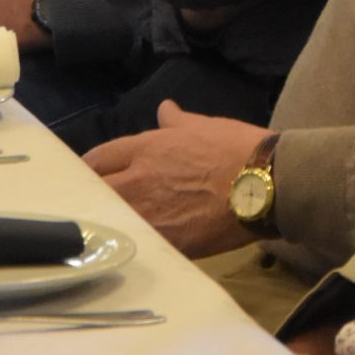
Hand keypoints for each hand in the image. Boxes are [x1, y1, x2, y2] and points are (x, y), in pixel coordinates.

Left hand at [86, 100, 268, 255]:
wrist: (264, 183)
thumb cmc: (236, 148)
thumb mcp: (205, 126)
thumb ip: (177, 121)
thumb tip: (165, 109)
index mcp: (146, 149)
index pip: (99, 158)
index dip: (90, 167)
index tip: (91, 174)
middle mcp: (137, 180)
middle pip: (95, 191)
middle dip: (94, 195)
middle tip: (100, 201)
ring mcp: (147, 214)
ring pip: (111, 219)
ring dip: (111, 220)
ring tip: (115, 226)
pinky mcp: (163, 242)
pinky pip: (137, 242)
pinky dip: (135, 242)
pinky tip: (139, 245)